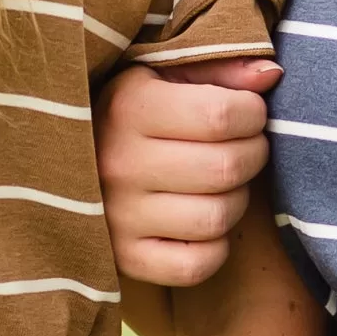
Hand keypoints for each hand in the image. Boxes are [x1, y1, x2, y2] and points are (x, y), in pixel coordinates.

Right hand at [94, 52, 277, 287]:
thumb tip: (271, 76)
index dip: (252, 114)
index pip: (222, 115)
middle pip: (225, 168)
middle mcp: (118, 164)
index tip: (247, 114)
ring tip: (222, 184)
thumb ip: (219, 69)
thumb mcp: (165, 75)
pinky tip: (203, 224)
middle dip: (252, 155)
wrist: (65, 163)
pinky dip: (214, 248)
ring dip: (236, 200)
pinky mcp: (124, 258)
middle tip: (243, 149)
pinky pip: (196, 266)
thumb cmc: (133, 112)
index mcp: (128, 107)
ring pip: (216, 218)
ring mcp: (118, 216)